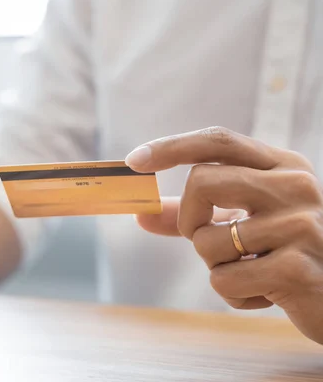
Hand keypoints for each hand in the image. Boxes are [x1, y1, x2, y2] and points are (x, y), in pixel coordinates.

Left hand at [128, 126, 322, 344]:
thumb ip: (196, 215)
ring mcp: (300, 225)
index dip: (170, 147)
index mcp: (284, 166)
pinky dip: (234, 296)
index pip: (218, 140)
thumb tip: (140, 214)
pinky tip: (267, 294)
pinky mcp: (297, 268)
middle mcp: (295, 186)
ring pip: (206, 240)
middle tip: (211, 240)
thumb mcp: (248, 224)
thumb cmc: (287, 255)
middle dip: (189, 220)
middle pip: (201, 182)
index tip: (134, 162)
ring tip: (253, 271)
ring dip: (216, 266)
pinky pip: (223, 281)